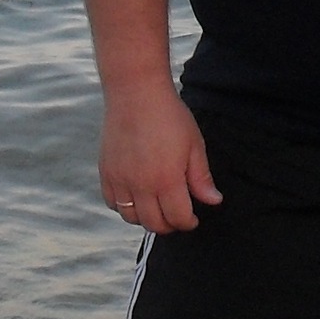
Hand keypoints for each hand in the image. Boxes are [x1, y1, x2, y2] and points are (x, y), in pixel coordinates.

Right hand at [99, 85, 221, 232]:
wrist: (136, 93)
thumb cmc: (169, 116)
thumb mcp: (194, 145)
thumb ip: (201, 178)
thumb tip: (213, 201)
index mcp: (167, 179)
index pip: (178, 218)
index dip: (188, 223)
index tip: (193, 219)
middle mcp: (141, 185)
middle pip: (154, 224)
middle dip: (169, 225)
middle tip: (176, 216)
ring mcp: (120, 179)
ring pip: (131, 218)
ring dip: (146, 219)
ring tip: (157, 207)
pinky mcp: (106, 172)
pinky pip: (112, 203)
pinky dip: (123, 207)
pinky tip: (136, 197)